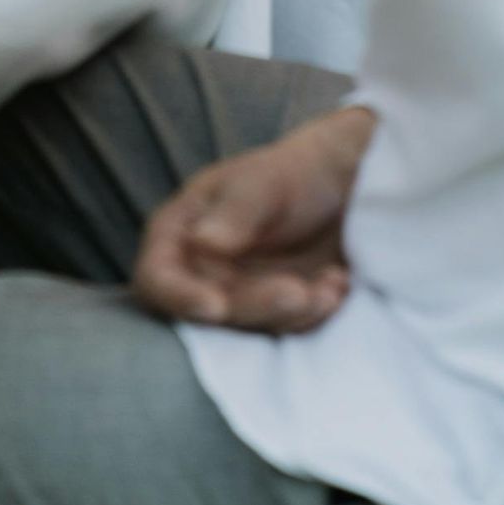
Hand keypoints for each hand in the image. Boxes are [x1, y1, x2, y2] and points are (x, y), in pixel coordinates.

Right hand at [133, 105, 375, 333]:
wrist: (347, 188)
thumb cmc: (293, 173)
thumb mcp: (265, 179)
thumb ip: (236, 211)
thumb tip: (201, 243)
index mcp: (180, 234)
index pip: (156, 278)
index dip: (179, 298)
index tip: (216, 307)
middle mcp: (201, 275)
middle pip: (211, 313)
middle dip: (258, 305)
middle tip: (300, 291)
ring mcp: (238, 298)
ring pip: (253, 329)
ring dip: (294, 313)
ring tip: (332, 283)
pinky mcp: (274, 316)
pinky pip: (287, 332)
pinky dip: (315, 314)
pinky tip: (339, 284)